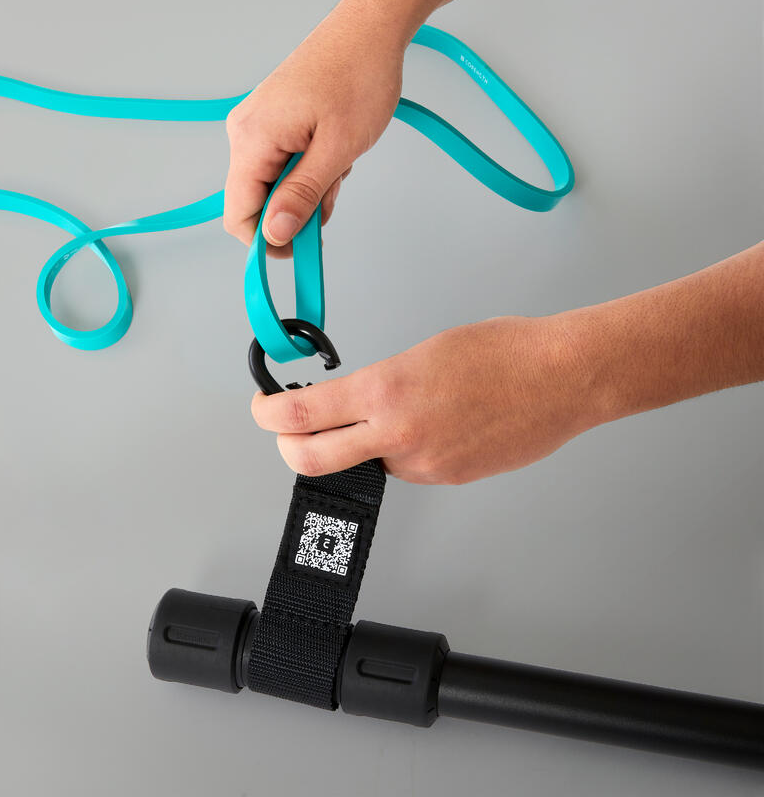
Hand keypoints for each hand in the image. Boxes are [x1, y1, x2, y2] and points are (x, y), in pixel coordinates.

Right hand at [223, 0, 408, 256]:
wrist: (368, 32)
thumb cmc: (357, 76)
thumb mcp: (336, 150)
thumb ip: (302, 196)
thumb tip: (275, 234)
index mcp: (252, 140)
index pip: (238, 215)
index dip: (267, 242)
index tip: (299, 250)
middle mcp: (245, 133)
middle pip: (257, 204)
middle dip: (297, 212)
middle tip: (332, 193)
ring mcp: (258, 128)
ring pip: (275, 188)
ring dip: (309, 191)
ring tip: (338, 163)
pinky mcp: (273, 125)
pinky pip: (284, 168)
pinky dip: (310, 172)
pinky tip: (332, 153)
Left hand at [251, 316, 593, 483]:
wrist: (564, 379)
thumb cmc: (507, 351)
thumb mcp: (426, 351)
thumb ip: (382, 383)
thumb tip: (357, 401)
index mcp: (388, 392)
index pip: (302, 414)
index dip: (269, 414)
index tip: (264, 407)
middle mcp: (399, 436)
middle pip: (311, 461)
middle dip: (289, 448)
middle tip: (289, 431)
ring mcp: (424, 465)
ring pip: (366, 465)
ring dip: (359, 446)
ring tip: (389, 414)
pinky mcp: (448, 479)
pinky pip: (406, 470)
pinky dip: (401, 452)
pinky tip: (430, 426)